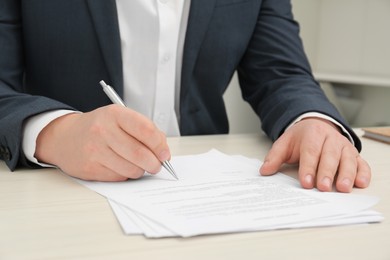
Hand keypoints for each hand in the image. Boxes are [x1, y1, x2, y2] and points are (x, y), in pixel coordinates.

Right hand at [35, 105, 169, 180]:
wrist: (65, 137)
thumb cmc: (99, 127)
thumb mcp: (120, 119)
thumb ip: (143, 130)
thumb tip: (163, 151)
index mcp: (115, 114)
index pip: (146, 130)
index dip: (160, 145)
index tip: (164, 153)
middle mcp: (103, 130)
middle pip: (140, 153)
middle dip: (155, 163)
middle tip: (156, 165)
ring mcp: (95, 151)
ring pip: (132, 169)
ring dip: (141, 170)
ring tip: (138, 164)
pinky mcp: (90, 168)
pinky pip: (119, 177)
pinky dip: (126, 175)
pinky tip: (120, 166)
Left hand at [259, 118, 370, 191]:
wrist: (316, 125)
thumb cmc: (300, 138)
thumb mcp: (284, 143)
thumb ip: (274, 157)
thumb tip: (264, 171)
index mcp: (312, 135)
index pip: (311, 152)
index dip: (309, 168)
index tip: (306, 182)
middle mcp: (331, 139)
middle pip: (330, 156)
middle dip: (327, 173)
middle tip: (324, 188)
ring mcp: (344, 146)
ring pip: (348, 159)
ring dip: (347, 174)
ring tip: (343, 188)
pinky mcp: (354, 154)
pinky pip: (361, 163)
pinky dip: (363, 173)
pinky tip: (361, 183)